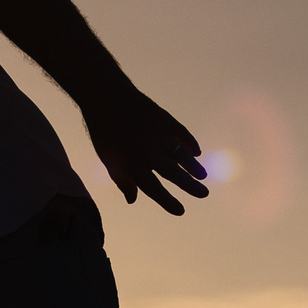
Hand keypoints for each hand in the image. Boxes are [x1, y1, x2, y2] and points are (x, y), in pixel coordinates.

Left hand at [81, 85, 209, 215]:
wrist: (105, 97)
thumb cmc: (104, 132)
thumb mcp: (107, 159)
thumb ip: (121, 180)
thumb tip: (132, 200)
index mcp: (130, 163)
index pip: (152, 188)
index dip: (167, 201)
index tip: (180, 211)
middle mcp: (146, 150)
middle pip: (172, 173)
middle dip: (189, 186)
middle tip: (203, 194)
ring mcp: (156, 133)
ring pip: (180, 154)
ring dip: (193, 166)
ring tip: (202, 176)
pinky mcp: (163, 118)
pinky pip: (181, 134)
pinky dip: (190, 143)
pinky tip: (197, 152)